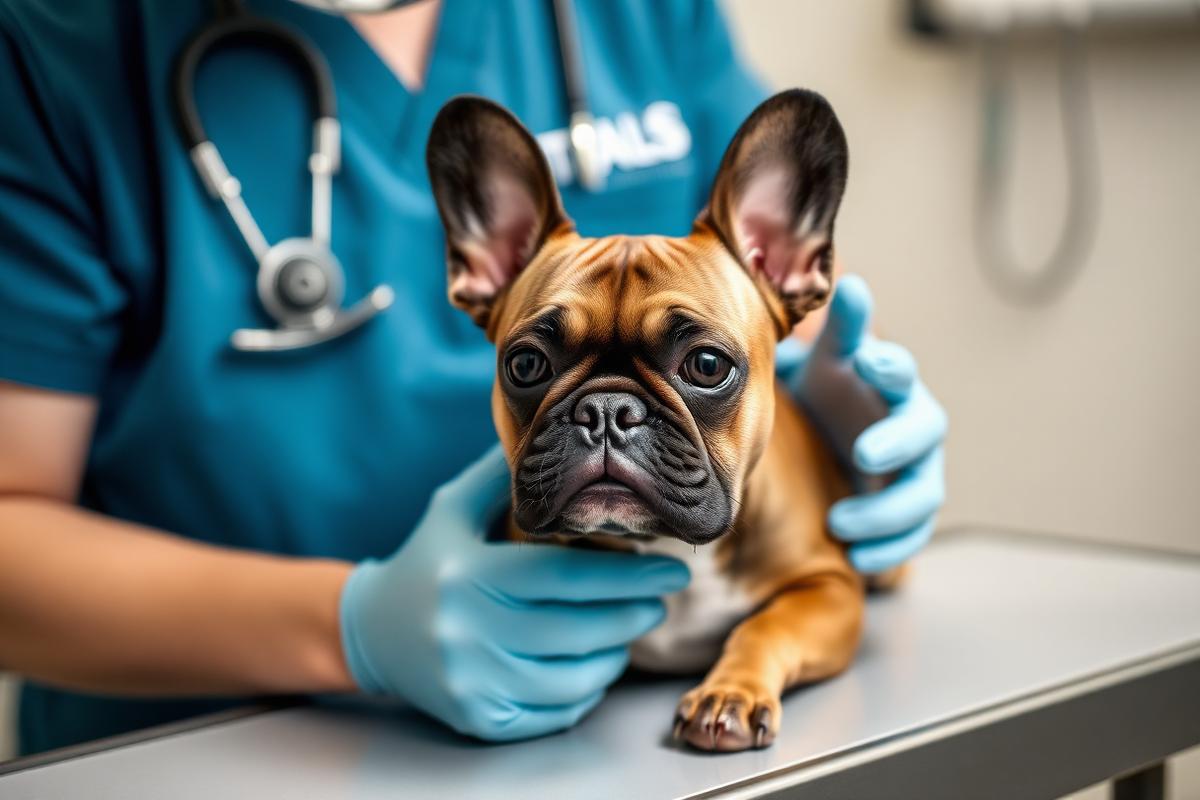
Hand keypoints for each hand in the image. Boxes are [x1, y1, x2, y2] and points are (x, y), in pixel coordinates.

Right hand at [338, 445, 690, 740]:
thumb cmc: (426, 561)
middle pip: (577, 630)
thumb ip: (502, 475)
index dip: (628, 575)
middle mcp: (466, 632)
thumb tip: (560, 432)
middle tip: (660, 599)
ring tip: (627, 628)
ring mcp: (471, 681)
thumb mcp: (453, 508)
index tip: (672, 569)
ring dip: (615, 654)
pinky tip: (594, 664)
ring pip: (574, 678)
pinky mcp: (477, 719)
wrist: (369, 632)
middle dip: (633, 614)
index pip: (565, 577)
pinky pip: (555, 712)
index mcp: (467, 573)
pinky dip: (587, 690)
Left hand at [777, 276, 946, 574]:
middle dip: (897, 442)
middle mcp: (914, 424)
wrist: (830, 431)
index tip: (871, 362)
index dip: (891, 367)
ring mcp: (916, 470)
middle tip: (862, 454)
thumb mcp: (830, 359)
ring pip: (921, 494)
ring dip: (886, 511)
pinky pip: (911, 534)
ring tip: (840, 523)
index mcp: (892, 383)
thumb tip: (851, 284)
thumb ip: (843, 329)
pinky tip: (855, 556)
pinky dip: (889, 548)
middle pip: (924, 433)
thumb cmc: (833, 388)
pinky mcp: (906, 509)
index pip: (901, 371)